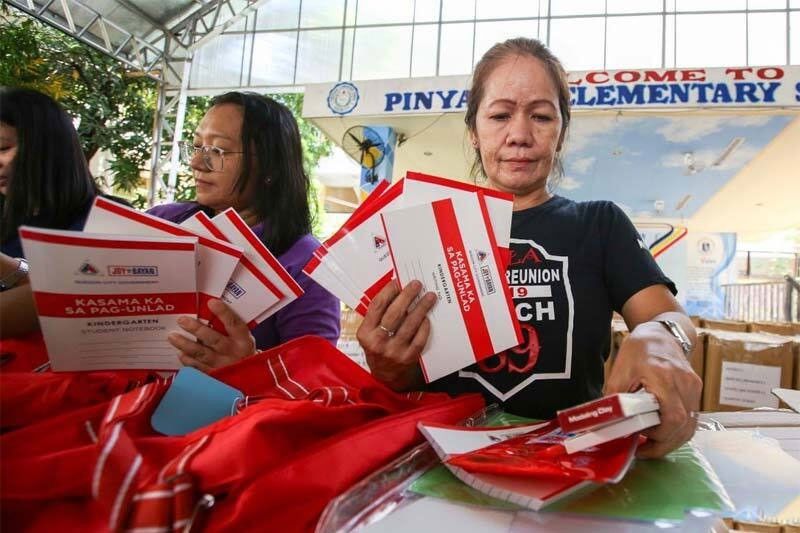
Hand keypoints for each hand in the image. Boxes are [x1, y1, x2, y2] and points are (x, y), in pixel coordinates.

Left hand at [168, 299, 255, 371]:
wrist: (248, 377)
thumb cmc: (242, 353)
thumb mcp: (242, 339)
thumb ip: (230, 329)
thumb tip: (209, 314)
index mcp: (243, 340)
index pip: (234, 324)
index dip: (223, 313)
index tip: (211, 302)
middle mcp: (233, 352)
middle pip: (214, 339)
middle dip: (196, 329)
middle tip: (182, 320)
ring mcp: (223, 365)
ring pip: (202, 353)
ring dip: (185, 344)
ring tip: (173, 336)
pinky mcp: (214, 376)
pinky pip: (198, 367)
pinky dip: (188, 360)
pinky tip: (180, 353)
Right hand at [356, 280, 437, 390]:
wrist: (385, 375)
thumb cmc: (378, 347)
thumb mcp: (370, 333)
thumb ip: (378, 315)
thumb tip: (395, 290)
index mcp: (365, 333)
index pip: (377, 307)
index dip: (388, 292)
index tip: (398, 282)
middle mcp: (377, 342)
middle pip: (394, 314)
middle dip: (407, 296)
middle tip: (417, 284)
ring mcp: (393, 351)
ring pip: (409, 325)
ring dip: (421, 308)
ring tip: (429, 297)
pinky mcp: (407, 358)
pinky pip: (419, 339)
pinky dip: (424, 326)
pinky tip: (427, 317)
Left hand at [604, 325, 701, 458]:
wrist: (662, 334)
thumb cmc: (639, 349)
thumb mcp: (620, 370)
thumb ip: (615, 398)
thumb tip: (607, 424)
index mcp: (665, 377)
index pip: (672, 417)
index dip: (658, 435)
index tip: (639, 440)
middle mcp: (685, 384)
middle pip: (683, 427)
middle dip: (662, 444)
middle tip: (641, 450)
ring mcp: (694, 388)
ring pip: (689, 427)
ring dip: (670, 440)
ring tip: (648, 445)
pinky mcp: (696, 391)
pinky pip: (690, 419)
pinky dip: (676, 431)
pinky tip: (659, 433)